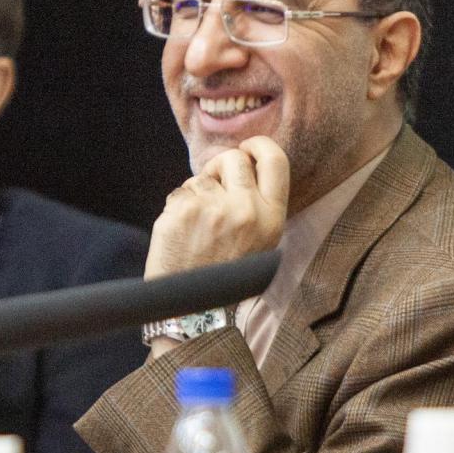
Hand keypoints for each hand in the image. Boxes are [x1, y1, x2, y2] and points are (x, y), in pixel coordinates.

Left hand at [145, 136, 288, 279]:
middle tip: (214, 187)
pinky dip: (178, 206)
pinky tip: (182, 231)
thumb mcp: (261, 242)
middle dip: (220, 167)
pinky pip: (180, 191)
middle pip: (233, 158)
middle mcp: (246, 209)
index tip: (247, 147)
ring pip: (202, 177)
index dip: (259, 145)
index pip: (275, 160)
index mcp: (272, 217)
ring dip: (197, 192)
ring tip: (198, 225)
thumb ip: (258, 204)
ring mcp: (213, 208)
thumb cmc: (226, 273)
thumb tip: (245, 161)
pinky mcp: (183, 209)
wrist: (193, 307)